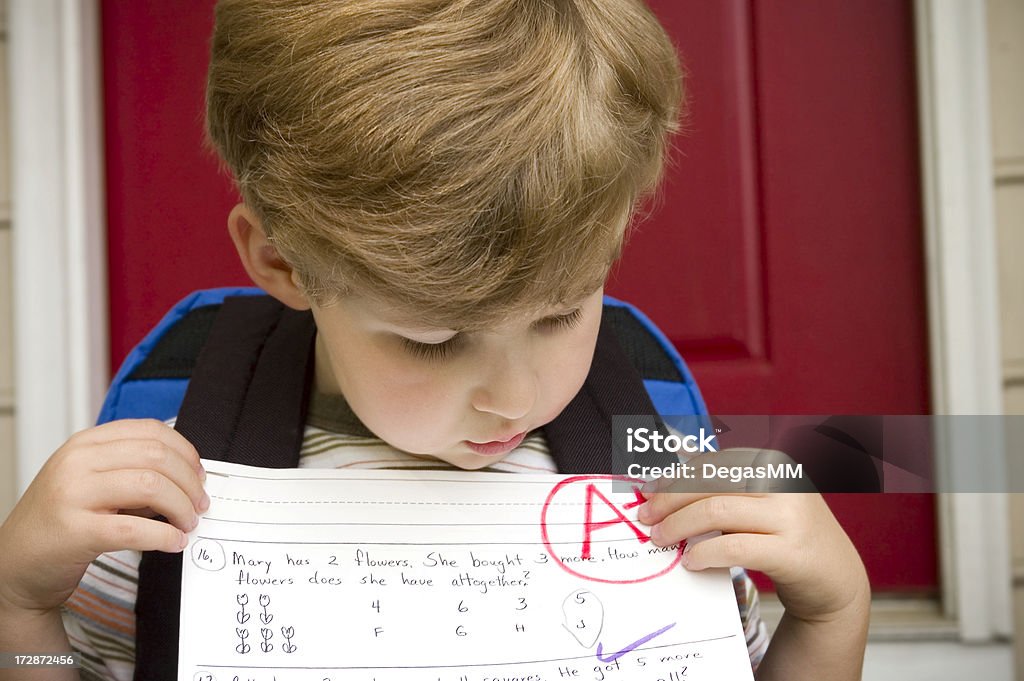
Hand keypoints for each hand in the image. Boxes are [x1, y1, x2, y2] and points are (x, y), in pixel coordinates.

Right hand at [0, 419, 207, 614]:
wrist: (13, 566)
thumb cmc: (60, 524)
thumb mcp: (91, 482)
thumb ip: (131, 471)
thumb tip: (188, 477)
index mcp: (85, 444)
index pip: (150, 431)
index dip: (185, 452)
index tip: (199, 474)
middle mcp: (76, 462)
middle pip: (156, 457)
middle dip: (189, 482)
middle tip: (200, 505)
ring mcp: (72, 495)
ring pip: (151, 486)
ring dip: (182, 508)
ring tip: (188, 523)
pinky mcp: (74, 531)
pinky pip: (135, 529)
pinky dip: (165, 537)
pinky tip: (174, 543)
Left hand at [637, 461, 867, 622]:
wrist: (835, 579)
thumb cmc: (786, 535)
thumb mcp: (761, 501)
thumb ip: (725, 486)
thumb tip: (667, 478)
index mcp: (774, 462)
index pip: (713, 463)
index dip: (676, 476)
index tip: (649, 491)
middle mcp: (785, 483)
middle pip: (711, 484)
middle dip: (671, 501)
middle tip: (647, 519)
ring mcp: (792, 517)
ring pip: (718, 512)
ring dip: (680, 526)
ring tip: (662, 539)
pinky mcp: (792, 552)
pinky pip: (734, 547)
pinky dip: (705, 553)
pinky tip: (691, 560)